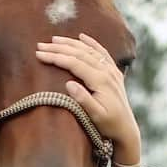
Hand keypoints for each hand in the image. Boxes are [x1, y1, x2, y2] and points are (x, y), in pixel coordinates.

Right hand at [36, 33, 140, 161]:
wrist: (127, 130)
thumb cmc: (109, 125)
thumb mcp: (95, 116)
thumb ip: (83, 100)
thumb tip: (69, 83)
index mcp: (101, 80)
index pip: (74, 63)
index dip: (55, 57)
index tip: (39, 54)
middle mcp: (107, 71)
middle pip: (79, 53)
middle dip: (58, 48)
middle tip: (40, 45)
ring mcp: (112, 70)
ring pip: (89, 50)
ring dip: (70, 43)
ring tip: (54, 39)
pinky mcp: (114, 73)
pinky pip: (101, 52)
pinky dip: (91, 43)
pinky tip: (82, 36)